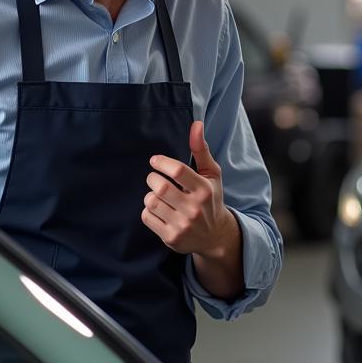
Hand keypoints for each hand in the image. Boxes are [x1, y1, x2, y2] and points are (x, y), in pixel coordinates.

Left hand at [142, 121, 236, 256]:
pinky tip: (159, 210)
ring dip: (150, 195)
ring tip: (158, 195)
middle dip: (153, 178)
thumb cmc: (211, 199)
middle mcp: (194, 209)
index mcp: (205, 190)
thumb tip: (196, 124)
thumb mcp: (211, 175)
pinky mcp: (171, 238)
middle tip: (155, 178)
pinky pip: (147, 217)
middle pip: (161, 187)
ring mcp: (182, 225)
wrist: (214, 236)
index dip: (161, 162)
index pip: (177, 171)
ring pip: (151, 202)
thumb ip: (201, 150)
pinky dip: (148, 211)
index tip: (155, 161)